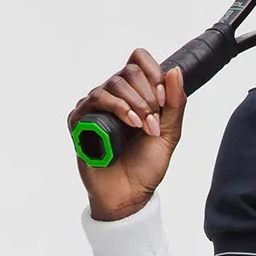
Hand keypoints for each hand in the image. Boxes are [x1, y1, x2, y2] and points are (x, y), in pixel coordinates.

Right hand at [67, 47, 186, 220]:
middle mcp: (112, 96)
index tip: (163, 101)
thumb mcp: (170, 133)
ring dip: (135, 104)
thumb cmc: (146, 166)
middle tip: (154, 124)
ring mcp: (95, 107)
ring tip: (144, 128)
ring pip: (113, 83)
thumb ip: (175, 104)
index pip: (138, 60)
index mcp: (133, 94)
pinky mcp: (80, 120)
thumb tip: (175, 71)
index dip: (153, 73)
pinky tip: (130, 124)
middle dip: (148, 96)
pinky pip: (96, 99)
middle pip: (128, 71)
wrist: (130, 194)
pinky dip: (117, 108)